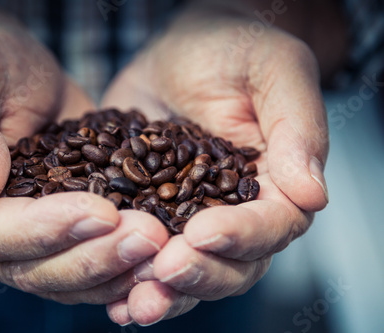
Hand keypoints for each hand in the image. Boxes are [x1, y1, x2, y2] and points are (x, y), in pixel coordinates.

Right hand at [0, 25, 168, 303]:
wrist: (14, 72)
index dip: (45, 229)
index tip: (102, 211)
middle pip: (33, 268)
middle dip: (93, 256)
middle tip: (150, 237)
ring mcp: (25, 238)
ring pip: (65, 278)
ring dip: (115, 269)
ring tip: (162, 250)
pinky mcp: (61, 231)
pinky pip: (88, 265)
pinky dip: (121, 268)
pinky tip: (156, 258)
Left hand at [103, 11, 328, 324]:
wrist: (181, 49)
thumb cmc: (232, 48)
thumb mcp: (274, 69)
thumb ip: (298, 127)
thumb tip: (311, 192)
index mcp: (276, 183)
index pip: (272, 225)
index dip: (242, 236)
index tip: (204, 233)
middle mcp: (237, 211)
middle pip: (232, 264)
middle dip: (199, 273)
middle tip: (163, 270)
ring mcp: (191, 217)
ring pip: (188, 271)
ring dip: (164, 292)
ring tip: (135, 301)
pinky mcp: (150, 213)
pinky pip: (144, 256)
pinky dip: (129, 279)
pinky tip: (111, 296)